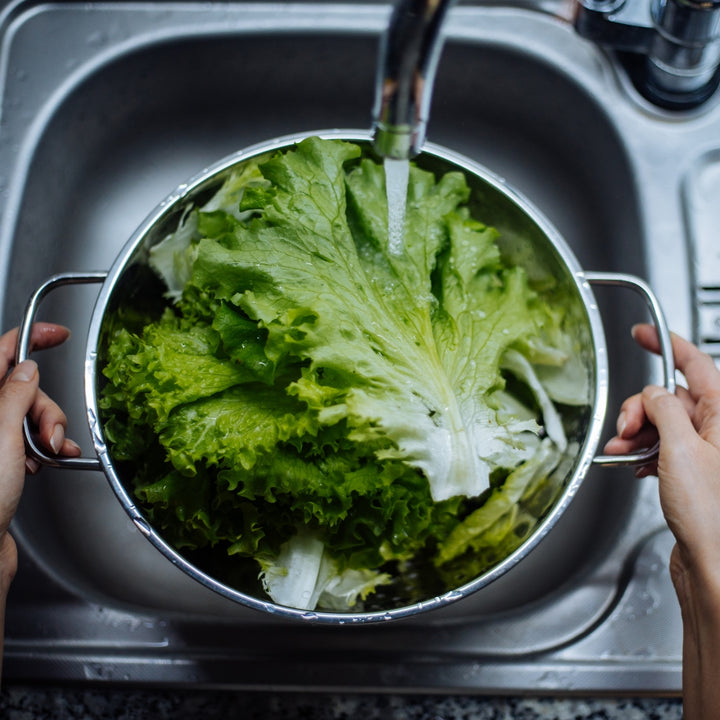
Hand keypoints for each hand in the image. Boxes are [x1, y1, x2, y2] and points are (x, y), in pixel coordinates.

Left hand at [0, 323, 80, 581]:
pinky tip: (50, 460)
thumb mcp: (1, 434)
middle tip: (49, 432)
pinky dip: (45, 447)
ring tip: (50, 453)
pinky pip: (29, 439)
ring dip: (49, 431)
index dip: (30, 338)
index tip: (56, 333)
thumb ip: (15, 394)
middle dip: (45, 407)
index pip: (0, 352)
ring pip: (29, 415)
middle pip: (22, 388)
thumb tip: (27, 367)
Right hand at [604, 323, 719, 719]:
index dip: (666, 343)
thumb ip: (664, 411)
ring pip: (666, 423)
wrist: (715, 565)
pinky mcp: (697, 470)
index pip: (694, 363)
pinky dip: (645, 451)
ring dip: (638, 433)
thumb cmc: (711, 516)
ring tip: (622, 451)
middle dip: (641, 408)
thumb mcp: (680, 450)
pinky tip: (635, 464)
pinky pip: (666, 446)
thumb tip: (655, 393)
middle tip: (625, 427)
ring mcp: (709, 450)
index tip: (643, 333)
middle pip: (673, 397)